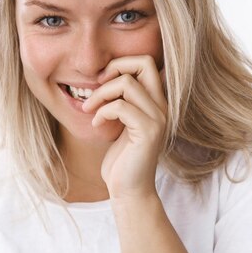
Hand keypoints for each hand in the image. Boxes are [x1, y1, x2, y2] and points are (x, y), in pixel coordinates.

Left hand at [81, 55, 166, 200]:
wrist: (129, 190)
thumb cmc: (121, 159)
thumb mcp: (120, 124)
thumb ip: (120, 101)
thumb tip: (103, 77)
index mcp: (156, 102)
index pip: (145, 63)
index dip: (120, 64)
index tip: (101, 81)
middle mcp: (162, 106)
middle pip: (143, 62)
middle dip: (114, 67)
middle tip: (97, 84)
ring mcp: (157, 118)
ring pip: (127, 83)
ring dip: (100, 93)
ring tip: (90, 109)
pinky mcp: (148, 131)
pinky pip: (120, 106)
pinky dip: (102, 112)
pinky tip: (97, 124)